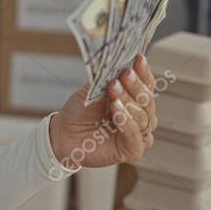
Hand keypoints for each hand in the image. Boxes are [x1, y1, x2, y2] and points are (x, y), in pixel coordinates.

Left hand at [48, 54, 157, 169]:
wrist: (63, 133)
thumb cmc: (80, 111)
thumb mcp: (94, 89)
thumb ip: (108, 79)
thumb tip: (121, 61)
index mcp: (134, 100)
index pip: (147, 85)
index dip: (144, 72)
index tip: (138, 58)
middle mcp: (140, 117)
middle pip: (147, 100)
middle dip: (135, 86)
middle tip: (124, 75)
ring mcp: (138, 134)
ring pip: (142, 116)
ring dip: (127, 101)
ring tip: (113, 91)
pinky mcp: (132, 150)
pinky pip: (135, 135)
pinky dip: (126, 121)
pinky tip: (117, 109)